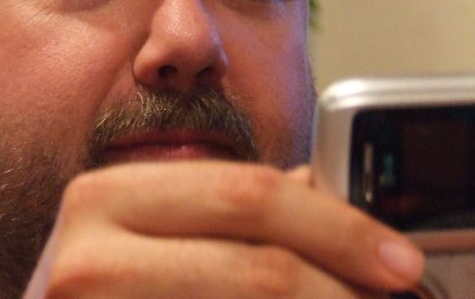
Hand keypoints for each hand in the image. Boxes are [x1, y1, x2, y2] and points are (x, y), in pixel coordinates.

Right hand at [24, 162, 424, 297]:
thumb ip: (223, 205)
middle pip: (257, 265)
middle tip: (394, 292)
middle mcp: (89, 256)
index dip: (335, 224)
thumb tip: (320, 194)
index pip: (245, 193)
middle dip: (342, 282)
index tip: (392, 256)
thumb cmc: (102, 284)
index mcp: (106, 196)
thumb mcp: (150, 227)